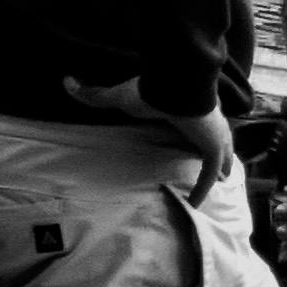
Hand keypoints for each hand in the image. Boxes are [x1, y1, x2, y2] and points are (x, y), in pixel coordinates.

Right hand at [63, 72, 239, 198]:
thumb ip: (94, 94)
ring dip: (220, 167)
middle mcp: (206, 120)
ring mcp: (213, 135)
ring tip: (220, 181)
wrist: (174, 85)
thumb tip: (65, 81)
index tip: (194, 135)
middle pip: (216, 138)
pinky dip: (203, 188)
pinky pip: (208, 173)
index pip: (196, 120)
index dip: (197, 128)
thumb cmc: (148, 88)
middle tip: (218, 163)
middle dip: (219, 149)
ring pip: (219, 156)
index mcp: (188, 107)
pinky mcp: (212, 148)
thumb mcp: (118, 95)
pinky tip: (195, 204)